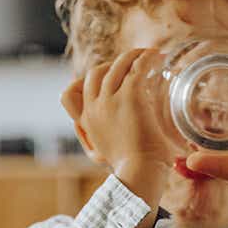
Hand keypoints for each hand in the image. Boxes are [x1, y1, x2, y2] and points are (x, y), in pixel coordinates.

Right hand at [61, 48, 174, 203]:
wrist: (139, 173)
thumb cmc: (128, 168)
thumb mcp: (98, 154)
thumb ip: (91, 137)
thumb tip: (84, 124)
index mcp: (85, 121)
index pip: (70, 91)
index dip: (86, 83)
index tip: (107, 80)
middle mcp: (93, 107)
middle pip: (96, 72)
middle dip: (113, 64)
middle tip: (133, 63)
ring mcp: (110, 100)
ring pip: (118, 65)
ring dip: (133, 55)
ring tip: (149, 54)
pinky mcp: (130, 96)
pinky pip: (137, 68)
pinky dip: (147, 58)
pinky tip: (157, 56)